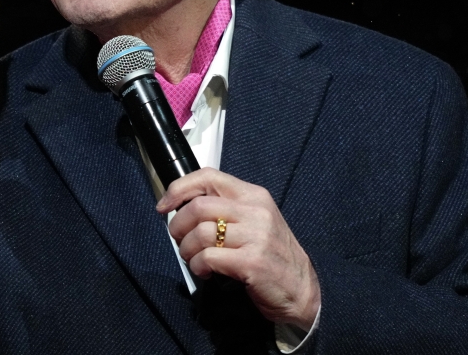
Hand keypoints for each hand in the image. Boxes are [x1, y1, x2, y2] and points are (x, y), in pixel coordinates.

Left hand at [157, 168, 319, 330]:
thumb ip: (226, 209)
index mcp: (253, 195)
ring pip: (200, 233)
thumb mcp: (254, 221)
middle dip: (178, 226)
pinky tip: (205, 271)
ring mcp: (256, 236)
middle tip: (179, 239)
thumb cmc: (273, 256)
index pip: (208, 176)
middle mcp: (256, 211)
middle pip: (198, 207)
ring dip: (187, 250)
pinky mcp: (252, 262)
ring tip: (193, 259)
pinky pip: (208, 258)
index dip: (179, 188)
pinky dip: (198, 266)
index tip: (164, 205)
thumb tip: (183, 207)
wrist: (302, 290)